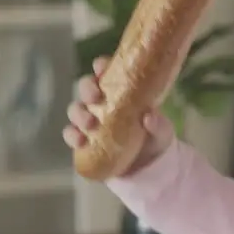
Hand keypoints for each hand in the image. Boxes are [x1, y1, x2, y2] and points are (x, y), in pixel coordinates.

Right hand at [61, 56, 175, 176]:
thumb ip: (158, 124)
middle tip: (94, 98)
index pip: (106, 71)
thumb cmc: (155, 138)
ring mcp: (90, 120)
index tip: (100, 68)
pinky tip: (80, 141)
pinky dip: (72, 135)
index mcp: (119, 90)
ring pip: (75, 109)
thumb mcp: (162, 131)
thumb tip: (148, 117)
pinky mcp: (84, 140)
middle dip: (86, 89)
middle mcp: (101, 102)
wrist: (148, 167)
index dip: (100, 66)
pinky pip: (70, 134)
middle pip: (86, 87)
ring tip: (89, 124)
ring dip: (78, 113)